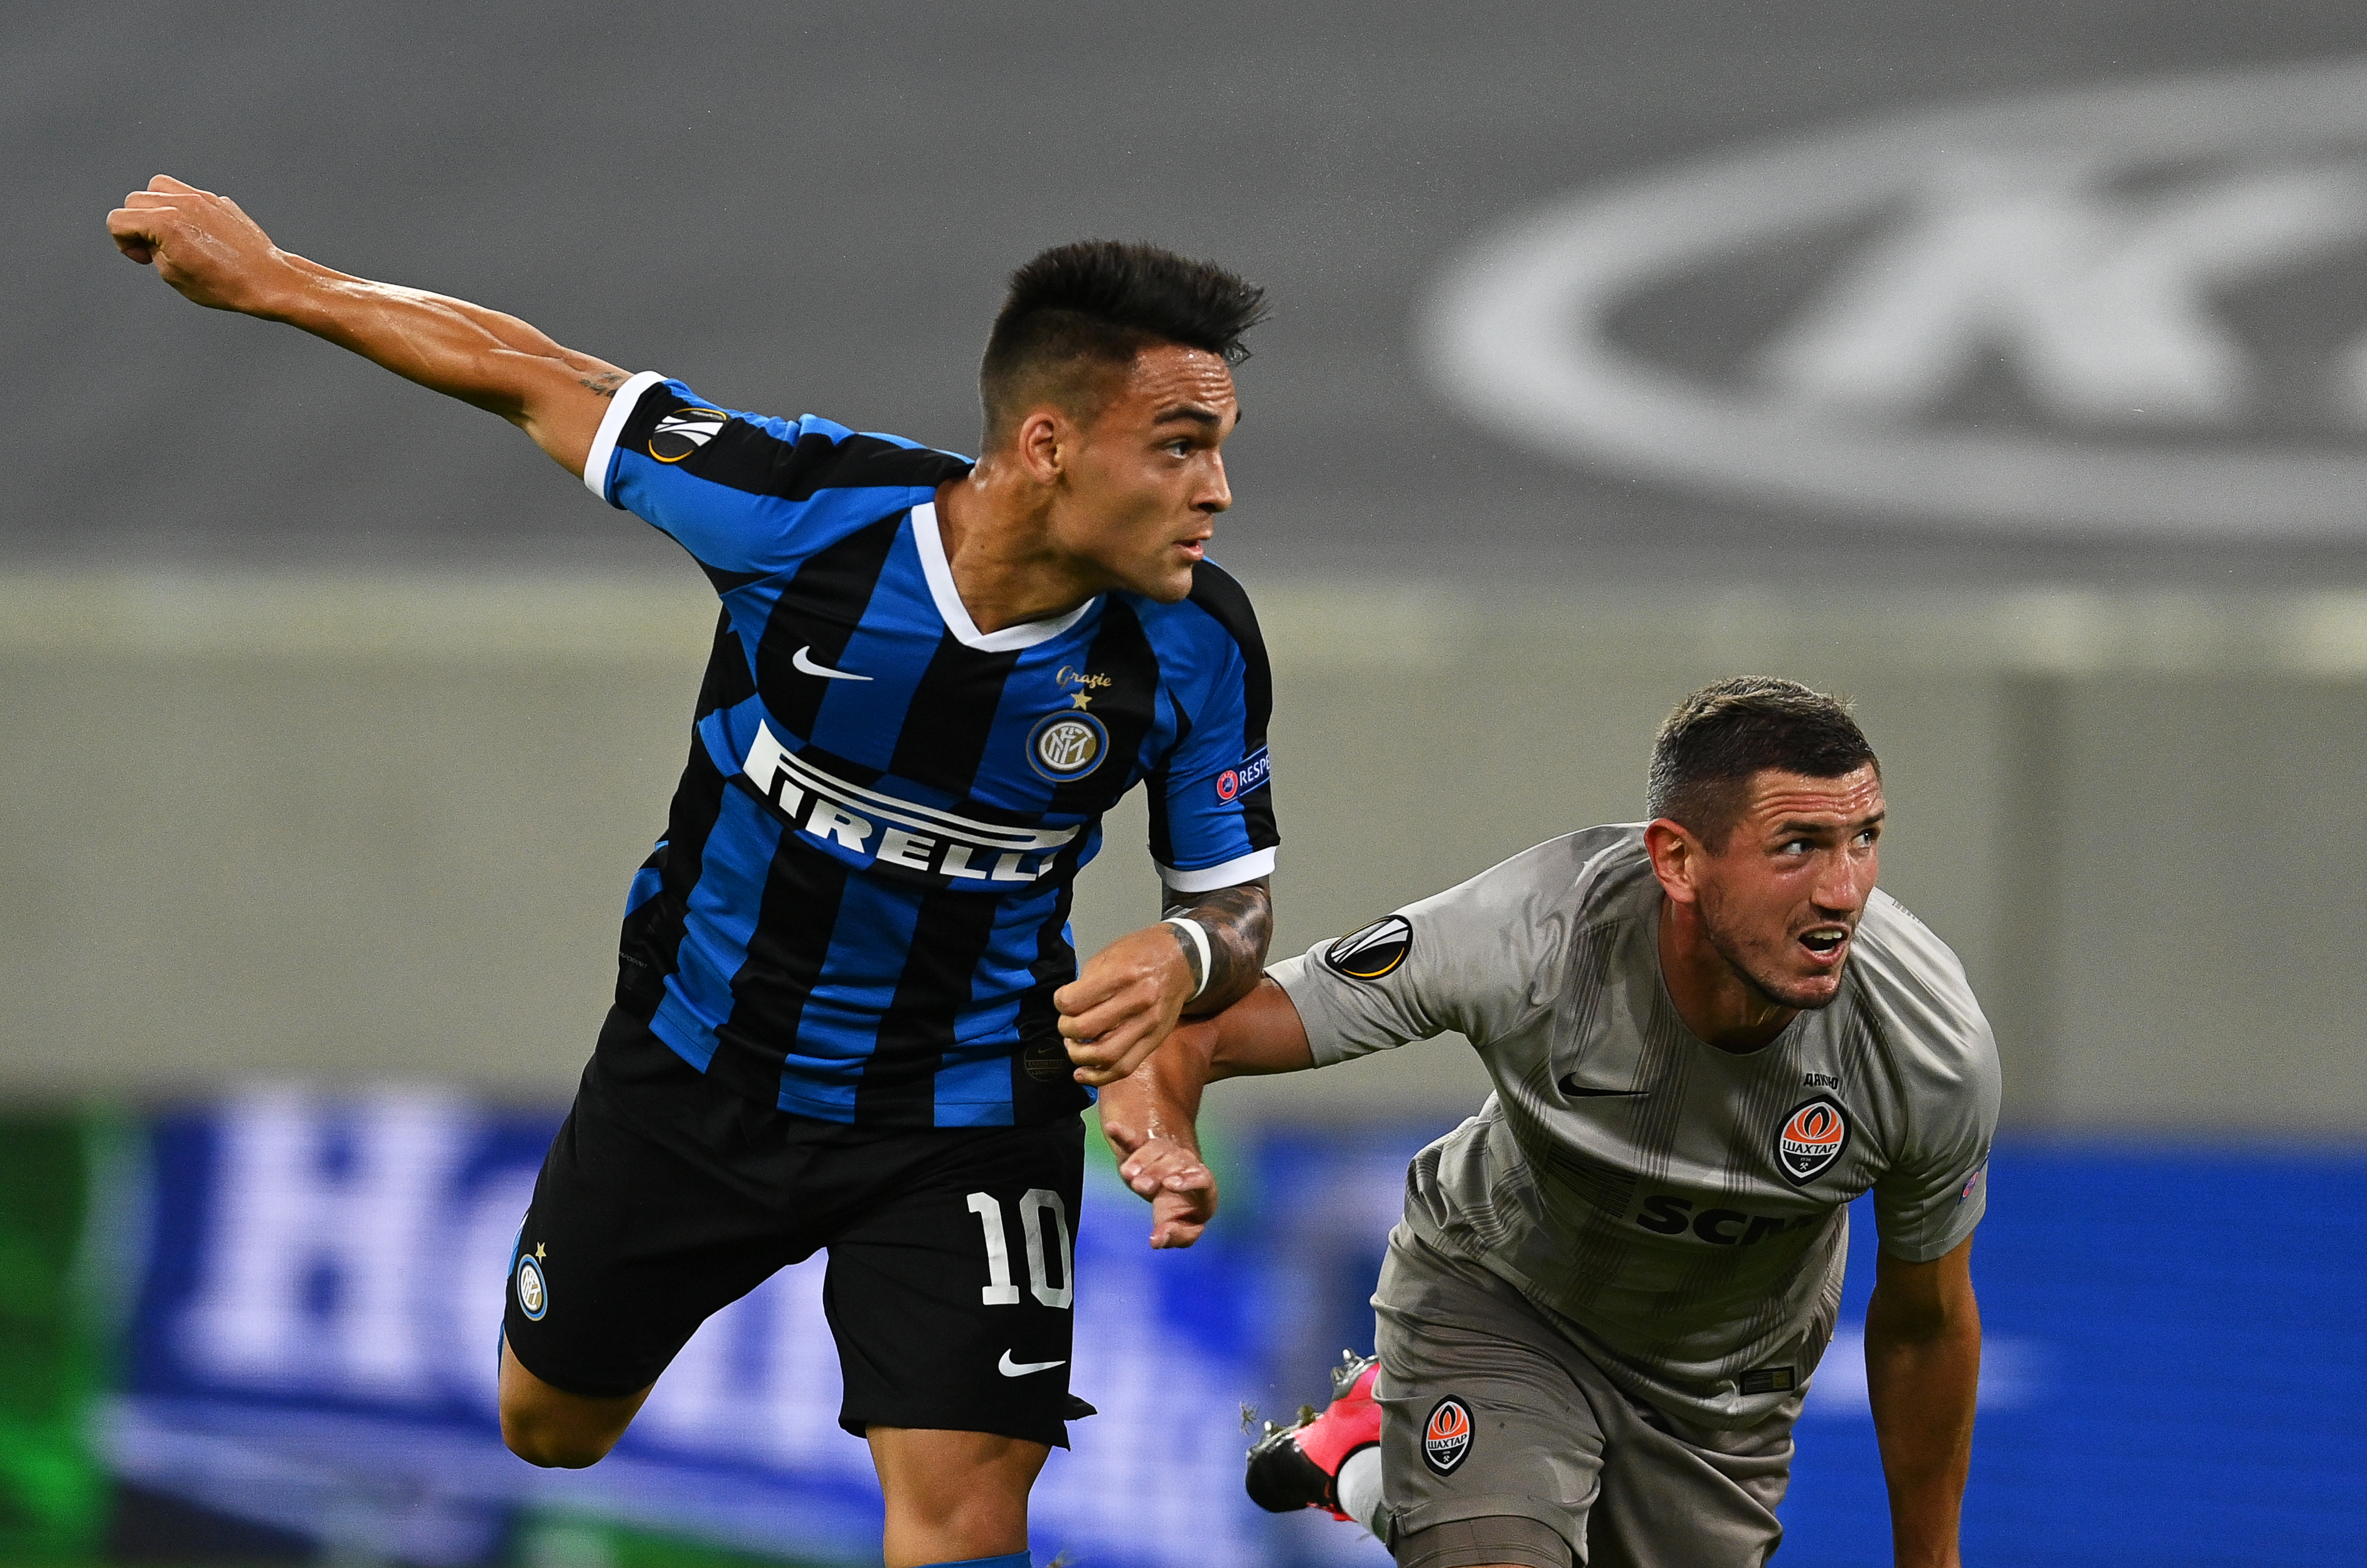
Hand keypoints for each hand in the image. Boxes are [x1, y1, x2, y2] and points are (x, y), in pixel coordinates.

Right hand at [107, 175, 294, 313]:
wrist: (268, 280)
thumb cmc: (225, 285)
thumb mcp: (173, 275)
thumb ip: (151, 248)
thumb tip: (148, 237)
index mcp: (165, 223)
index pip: (118, 219)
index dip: (123, 242)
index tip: (141, 257)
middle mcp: (182, 203)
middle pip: (135, 200)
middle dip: (137, 224)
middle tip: (154, 248)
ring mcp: (202, 198)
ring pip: (158, 186)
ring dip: (155, 207)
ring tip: (170, 232)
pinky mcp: (219, 200)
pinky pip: (187, 193)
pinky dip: (181, 206)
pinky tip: (194, 230)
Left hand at [1057, 923, 1193, 1085]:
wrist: (1182, 961)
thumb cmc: (1140, 953)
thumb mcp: (1109, 955)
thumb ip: (1087, 983)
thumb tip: (1067, 1010)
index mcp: (1121, 975)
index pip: (1073, 1002)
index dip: (1059, 1003)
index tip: (1063, 1001)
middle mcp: (1137, 1001)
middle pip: (1086, 1029)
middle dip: (1066, 1030)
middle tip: (1067, 1024)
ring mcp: (1148, 1025)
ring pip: (1105, 1055)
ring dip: (1079, 1055)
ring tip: (1075, 1046)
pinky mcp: (1154, 1041)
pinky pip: (1124, 1068)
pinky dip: (1099, 1076)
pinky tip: (1082, 1073)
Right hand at [1099, 1113, 1217, 1248]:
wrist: (1172, 1189)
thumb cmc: (1179, 1211)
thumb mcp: (1180, 1227)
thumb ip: (1174, 1235)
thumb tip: (1156, 1241)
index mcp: (1202, 1184)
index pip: (1202, 1178)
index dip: (1187, 1180)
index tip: (1168, 1185)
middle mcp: (1185, 1164)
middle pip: (1174, 1162)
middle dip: (1157, 1171)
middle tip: (1140, 1185)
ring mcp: (1166, 1153)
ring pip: (1155, 1150)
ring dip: (1141, 1161)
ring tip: (1127, 1174)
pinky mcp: (1146, 1148)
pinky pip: (1135, 1140)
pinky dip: (1124, 1135)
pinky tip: (1113, 1129)